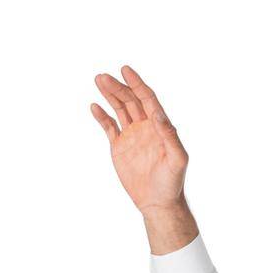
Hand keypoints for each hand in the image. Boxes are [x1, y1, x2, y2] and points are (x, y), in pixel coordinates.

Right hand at [91, 65, 188, 212]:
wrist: (158, 203)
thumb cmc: (172, 183)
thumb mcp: (177, 159)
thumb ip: (170, 136)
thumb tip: (159, 114)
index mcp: (160, 127)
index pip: (148, 99)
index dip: (137, 84)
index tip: (126, 70)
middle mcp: (146, 127)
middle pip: (131, 100)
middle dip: (118, 87)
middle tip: (103, 77)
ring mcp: (132, 136)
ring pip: (120, 109)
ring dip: (110, 95)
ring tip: (98, 80)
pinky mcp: (120, 147)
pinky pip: (109, 127)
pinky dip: (102, 117)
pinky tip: (95, 106)